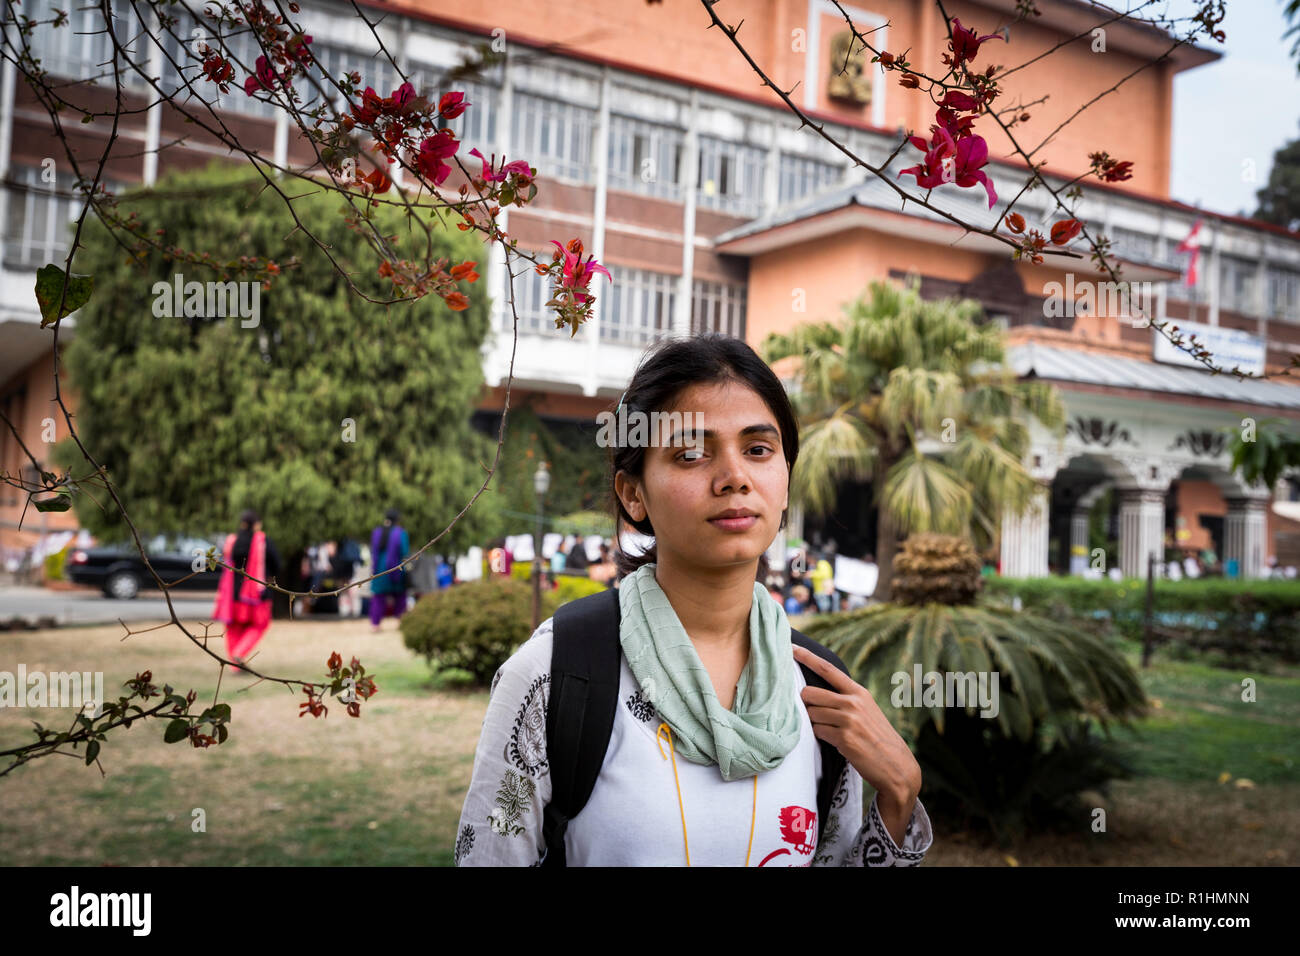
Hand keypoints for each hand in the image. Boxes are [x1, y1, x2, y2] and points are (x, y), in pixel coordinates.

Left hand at [793, 644, 921, 814]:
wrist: (896, 765)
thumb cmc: (876, 738)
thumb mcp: (866, 711)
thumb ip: (845, 700)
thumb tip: (813, 693)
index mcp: (858, 692)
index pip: (827, 669)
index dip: (807, 657)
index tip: (791, 647)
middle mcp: (853, 702)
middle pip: (810, 693)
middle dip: (807, 705)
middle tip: (818, 715)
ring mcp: (849, 720)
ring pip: (812, 714)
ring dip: (815, 724)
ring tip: (833, 732)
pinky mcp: (844, 738)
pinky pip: (817, 731)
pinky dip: (821, 737)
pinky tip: (837, 742)